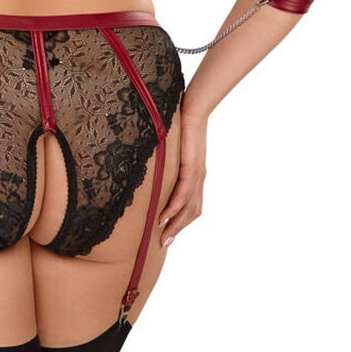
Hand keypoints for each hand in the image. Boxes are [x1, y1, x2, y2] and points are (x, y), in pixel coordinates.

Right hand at [158, 110, 207, 246]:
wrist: (193, 107)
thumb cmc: (181, 123)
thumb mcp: (172, 146)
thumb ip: (166, 158)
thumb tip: (151, 163)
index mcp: (195, 175)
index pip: (191, 206)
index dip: (180, 222)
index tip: (167, 234)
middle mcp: (199, 178)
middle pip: (192, 212)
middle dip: (178, 229)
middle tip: (163, 243)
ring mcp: (197, 174)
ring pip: (189, 208)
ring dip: (176, 225)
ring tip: (162, 236)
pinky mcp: (192, 167)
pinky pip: (184, 193)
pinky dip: (174, 208)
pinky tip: (164, 217)